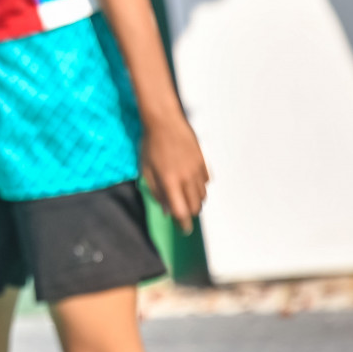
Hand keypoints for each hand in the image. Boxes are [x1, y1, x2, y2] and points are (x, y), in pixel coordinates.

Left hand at [140, 110, 209, 234]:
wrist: (164, 121)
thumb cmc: (150, 145)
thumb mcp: (146, 170)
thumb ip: (156, 192)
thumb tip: (166, 210)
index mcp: (170, 181)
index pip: (181, 211)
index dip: (183, 224)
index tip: (184, 230)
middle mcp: (187, 177)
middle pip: (195, 206)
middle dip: (190, 213)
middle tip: (183, 214)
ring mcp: (197, 169)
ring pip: (203, 195)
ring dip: (196, 201)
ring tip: (185, 198)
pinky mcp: (203, 161)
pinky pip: (206, 181)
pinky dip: (200, 186)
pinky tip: (191, 182)